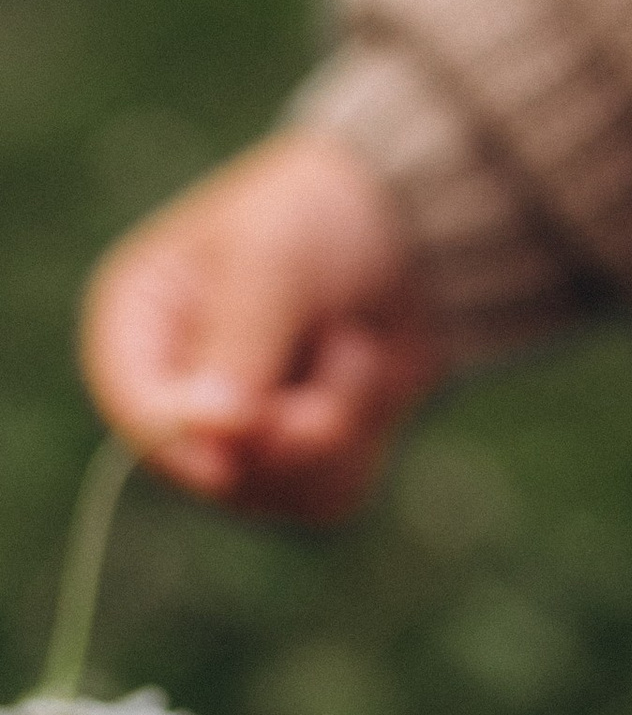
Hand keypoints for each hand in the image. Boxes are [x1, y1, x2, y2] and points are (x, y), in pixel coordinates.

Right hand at [81, 130, 446, 522]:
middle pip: (204, 471)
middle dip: (286, 425)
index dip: (188, 436)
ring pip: (270, 496)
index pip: (136, 407)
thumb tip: (212, 429)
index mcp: (139, 326)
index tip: (248, 433)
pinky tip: (368, 378)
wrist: (412, 226)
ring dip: (333, 428)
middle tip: (347, 349)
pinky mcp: (296, 465)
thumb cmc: (321, 213)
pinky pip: (322, 501)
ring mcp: (234, 438)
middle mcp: (175, 393)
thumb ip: (241, 340)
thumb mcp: (274, 255)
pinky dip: (361, 445)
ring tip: (353, 346)